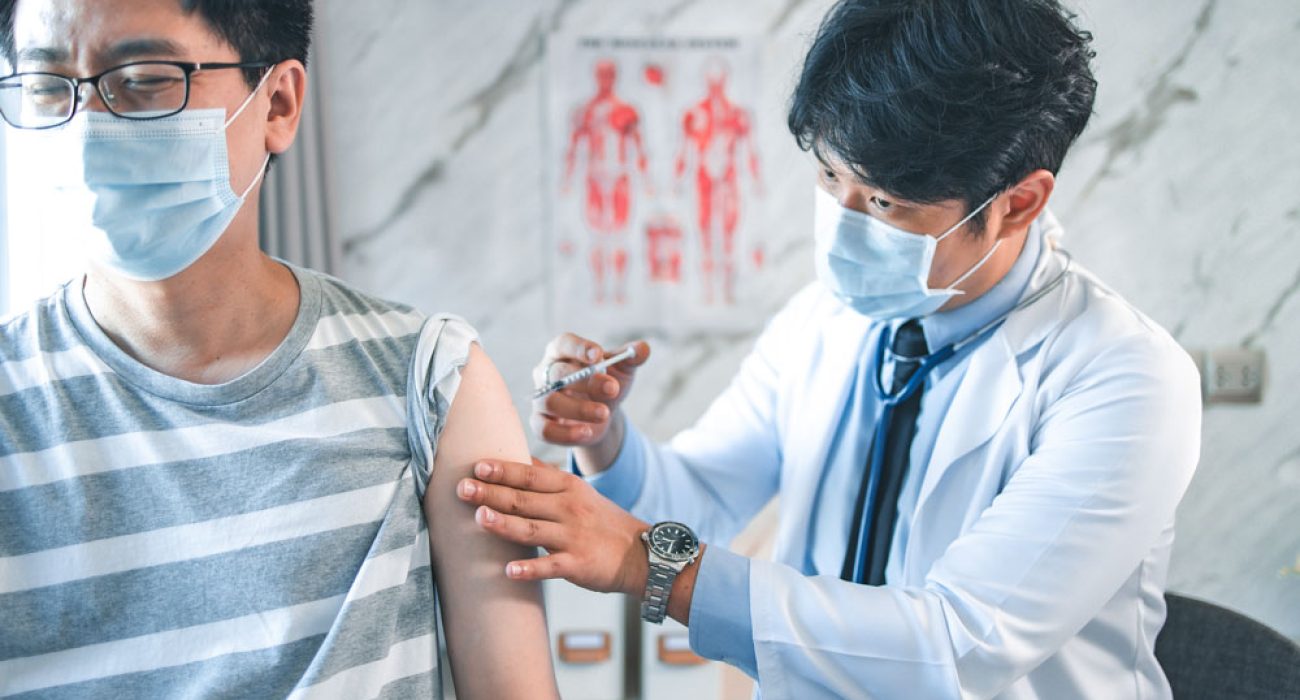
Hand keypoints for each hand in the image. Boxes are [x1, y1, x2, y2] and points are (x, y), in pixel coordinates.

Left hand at [457, 458, 649, 596]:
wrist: (640, 553)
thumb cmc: (602, 521)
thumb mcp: (579, 491)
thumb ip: (548, 476)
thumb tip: (520, 458)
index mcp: (567, 487)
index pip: (530, 475)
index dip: (503, 470)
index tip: (477, 466)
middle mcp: (568, 508)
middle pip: (524, 499)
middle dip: (491, 493)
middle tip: (461, 488)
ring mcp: (573, 537)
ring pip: (532, 529)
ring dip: (504, 524)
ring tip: (479, 518)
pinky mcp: (577, 564)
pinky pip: (550, 566)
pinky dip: (530, 569)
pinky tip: (509, 571)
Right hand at [531, 334, 650, 449]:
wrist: (603, 415)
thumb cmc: (607, 384)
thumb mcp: (622, 369)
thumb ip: (632, 357)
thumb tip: (643, 348)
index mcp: (562, 352)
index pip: (563, 343)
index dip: (579, 348)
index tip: (598, 355)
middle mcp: (545, 373)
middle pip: (558, 373)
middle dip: (587, 381)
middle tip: (612, 389)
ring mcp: (540, 398)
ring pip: (550, 401)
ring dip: (579, 409)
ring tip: (604, 413)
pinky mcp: (540, 423)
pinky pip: (543, 430)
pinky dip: (565, 433)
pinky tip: (587, 432)